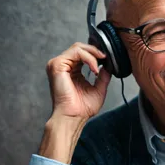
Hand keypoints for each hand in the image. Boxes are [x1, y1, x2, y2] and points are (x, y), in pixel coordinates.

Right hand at [39, 42, 110, 163]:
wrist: (74, 117)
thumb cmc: (82, 108)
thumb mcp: (99, 89)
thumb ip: (103, 76)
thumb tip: (108, 66)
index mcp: (72, 70)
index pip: (83, 53)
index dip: (96, 53)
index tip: (108, 58)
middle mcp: (64, 66)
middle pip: (80, 47)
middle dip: (95, 50)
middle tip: (106, 57)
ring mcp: (58, 65)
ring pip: (78, 47)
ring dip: (93, 54)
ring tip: (100, 64)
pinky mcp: (57, 65)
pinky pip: (76, 52)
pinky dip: (88, 58)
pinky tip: (94, 68)